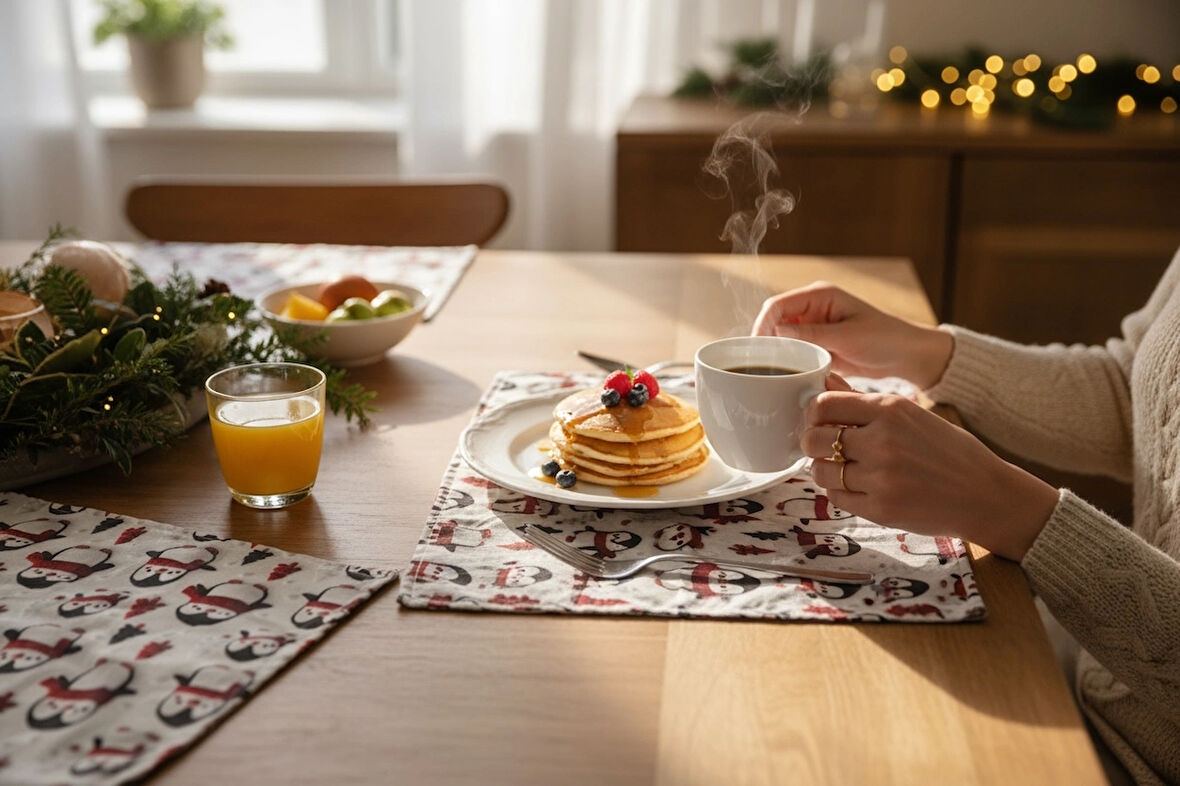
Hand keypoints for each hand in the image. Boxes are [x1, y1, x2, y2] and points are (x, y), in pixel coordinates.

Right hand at [752, 281, 952, 388]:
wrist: (906, 356)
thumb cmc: (884, 339)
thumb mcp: (847, 337)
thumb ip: (811, 334)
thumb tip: (777, 332)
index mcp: (819, 295)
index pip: (776, 305)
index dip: (762, 325)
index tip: (756, 350)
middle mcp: (813, 307)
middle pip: (774, 320)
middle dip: (765, 341)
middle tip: (761, 366)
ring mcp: (814, 326)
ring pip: (781, 337)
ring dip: (776, 352)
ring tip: (771, 372)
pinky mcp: (817, 343)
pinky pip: (793, 350)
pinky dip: (787, 361)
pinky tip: (785, 375)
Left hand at [800, 381, 1058, 560]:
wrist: (985, 494)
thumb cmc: (947, 451)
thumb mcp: (911, 415)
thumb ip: (864, 402)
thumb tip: (824, 384)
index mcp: (891, 410)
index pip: (823, 405)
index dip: (813, 414)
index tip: (819, 421)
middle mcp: (883, 441)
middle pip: (814, 439)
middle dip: (813, 444)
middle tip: (824, 448)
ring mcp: (881, 477)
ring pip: (821, 472)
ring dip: (824, 470)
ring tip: (843, 469)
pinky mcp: (881, 509)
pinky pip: (836, 498)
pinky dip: (840, 492)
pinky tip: (857, 487)